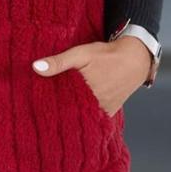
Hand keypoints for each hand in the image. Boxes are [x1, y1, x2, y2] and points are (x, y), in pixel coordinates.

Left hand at [31, 36, 151, 116]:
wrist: (135, 59)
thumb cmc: (106, 55)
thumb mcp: (80, 54)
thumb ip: (59, 62)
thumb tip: (35, 68)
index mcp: (84, 94)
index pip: (59, 105)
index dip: (47, 104)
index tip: (35, 103)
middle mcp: (95, 106)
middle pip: (70, 112)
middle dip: (57, 110)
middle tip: (42, 107)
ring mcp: (103, 111)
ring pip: (81, 116)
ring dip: (70, 113)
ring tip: (55, 111)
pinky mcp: (109, 112)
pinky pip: (93, 117)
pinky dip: (84, 114)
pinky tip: (73, 110)